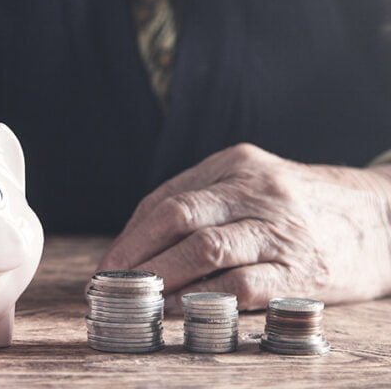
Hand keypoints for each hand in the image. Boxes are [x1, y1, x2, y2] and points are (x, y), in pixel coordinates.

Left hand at [98, 143, 390, 312]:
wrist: (382, 218)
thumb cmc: (301, 205)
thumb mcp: (254, 184)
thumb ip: (205, 203)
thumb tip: (142, 243)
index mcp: (235, 165)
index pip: (166, 199)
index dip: (131, 236)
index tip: (110, 264)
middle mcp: (255, 189)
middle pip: (178, 218)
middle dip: (136, 255)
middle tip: (114, 284)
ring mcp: (279, 228)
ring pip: (205, 249)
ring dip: (163, 277)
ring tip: (140, 298)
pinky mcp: (302, 269)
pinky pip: (243, 284)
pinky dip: (204, 299)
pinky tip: (181, 309)